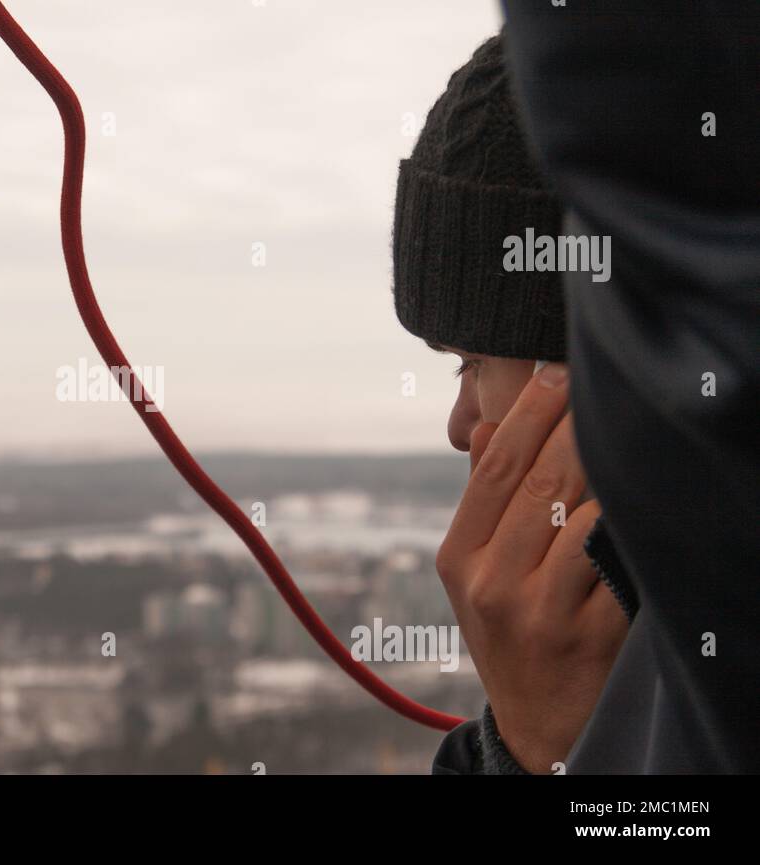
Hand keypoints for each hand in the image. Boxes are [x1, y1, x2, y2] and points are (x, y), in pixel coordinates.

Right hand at [435, 363, 628, 773]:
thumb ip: (485, 502)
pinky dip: (635, 517)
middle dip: (578, 423)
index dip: (530, 412)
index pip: (496, 468)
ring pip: (584, 514)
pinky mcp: (592, 633)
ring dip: (611, 461)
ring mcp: (542, 611)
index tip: (557, 369)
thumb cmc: (510, 632)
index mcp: (458, 558)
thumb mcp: (475, 574)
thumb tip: (491, 426)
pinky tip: (648, 484)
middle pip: (542, 482)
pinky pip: (620, 558)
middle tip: (604, 378)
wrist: (541, 725)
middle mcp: (492, 583)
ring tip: (629, 420)